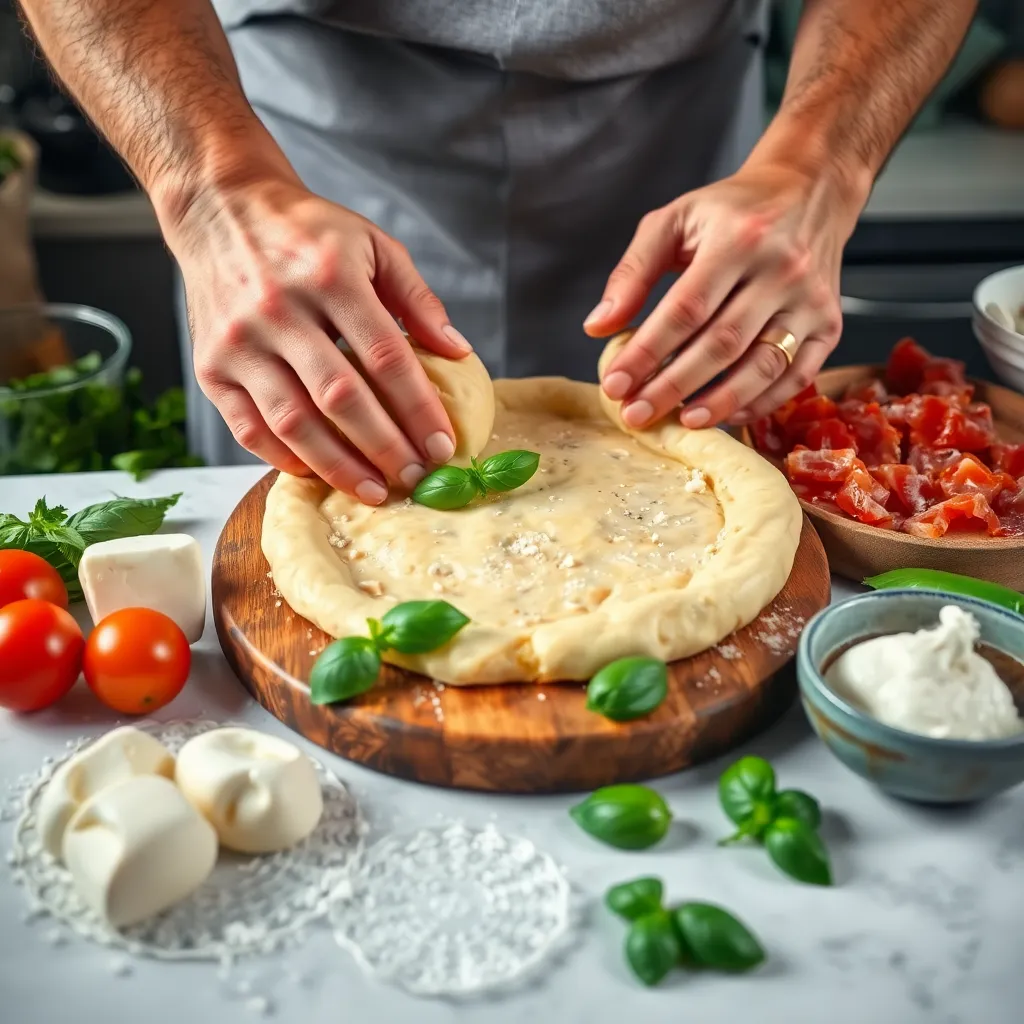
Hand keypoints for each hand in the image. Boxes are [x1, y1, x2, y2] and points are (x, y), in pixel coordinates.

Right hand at [165, 174, 469, 504]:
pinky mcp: (210, 367)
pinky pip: (248, 428)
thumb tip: (459, 352)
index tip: (443, 445)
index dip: (418, 407)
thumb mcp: (372, 244)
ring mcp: (239, 343)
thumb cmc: (306, 232)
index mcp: (329, 276)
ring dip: (339, 466)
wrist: (220, 209)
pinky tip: (318, 473)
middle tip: (416, 477)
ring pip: (294, 421)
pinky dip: (284, 458)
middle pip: (340, 397)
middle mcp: (279, 310)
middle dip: (385, 446)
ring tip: (375, 490)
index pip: (385, 356)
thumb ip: (418, 297)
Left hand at [585, 163, 856, 429]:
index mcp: (738, 239)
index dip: (647, 352)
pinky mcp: (830, 323)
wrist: (810, 190)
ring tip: (682, 422)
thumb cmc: (732, 211)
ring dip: (720, 401)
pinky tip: (728, 414)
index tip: (615, 384)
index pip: (685, 308)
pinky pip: (797, 375)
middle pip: (722, 343)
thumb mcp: (674, 220)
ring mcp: (811, 300)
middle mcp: (781, 270)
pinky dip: (762, 402)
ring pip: (763, 365)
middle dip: (674, 385)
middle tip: (637, 413)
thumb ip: (633, 272)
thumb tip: (598, 327)